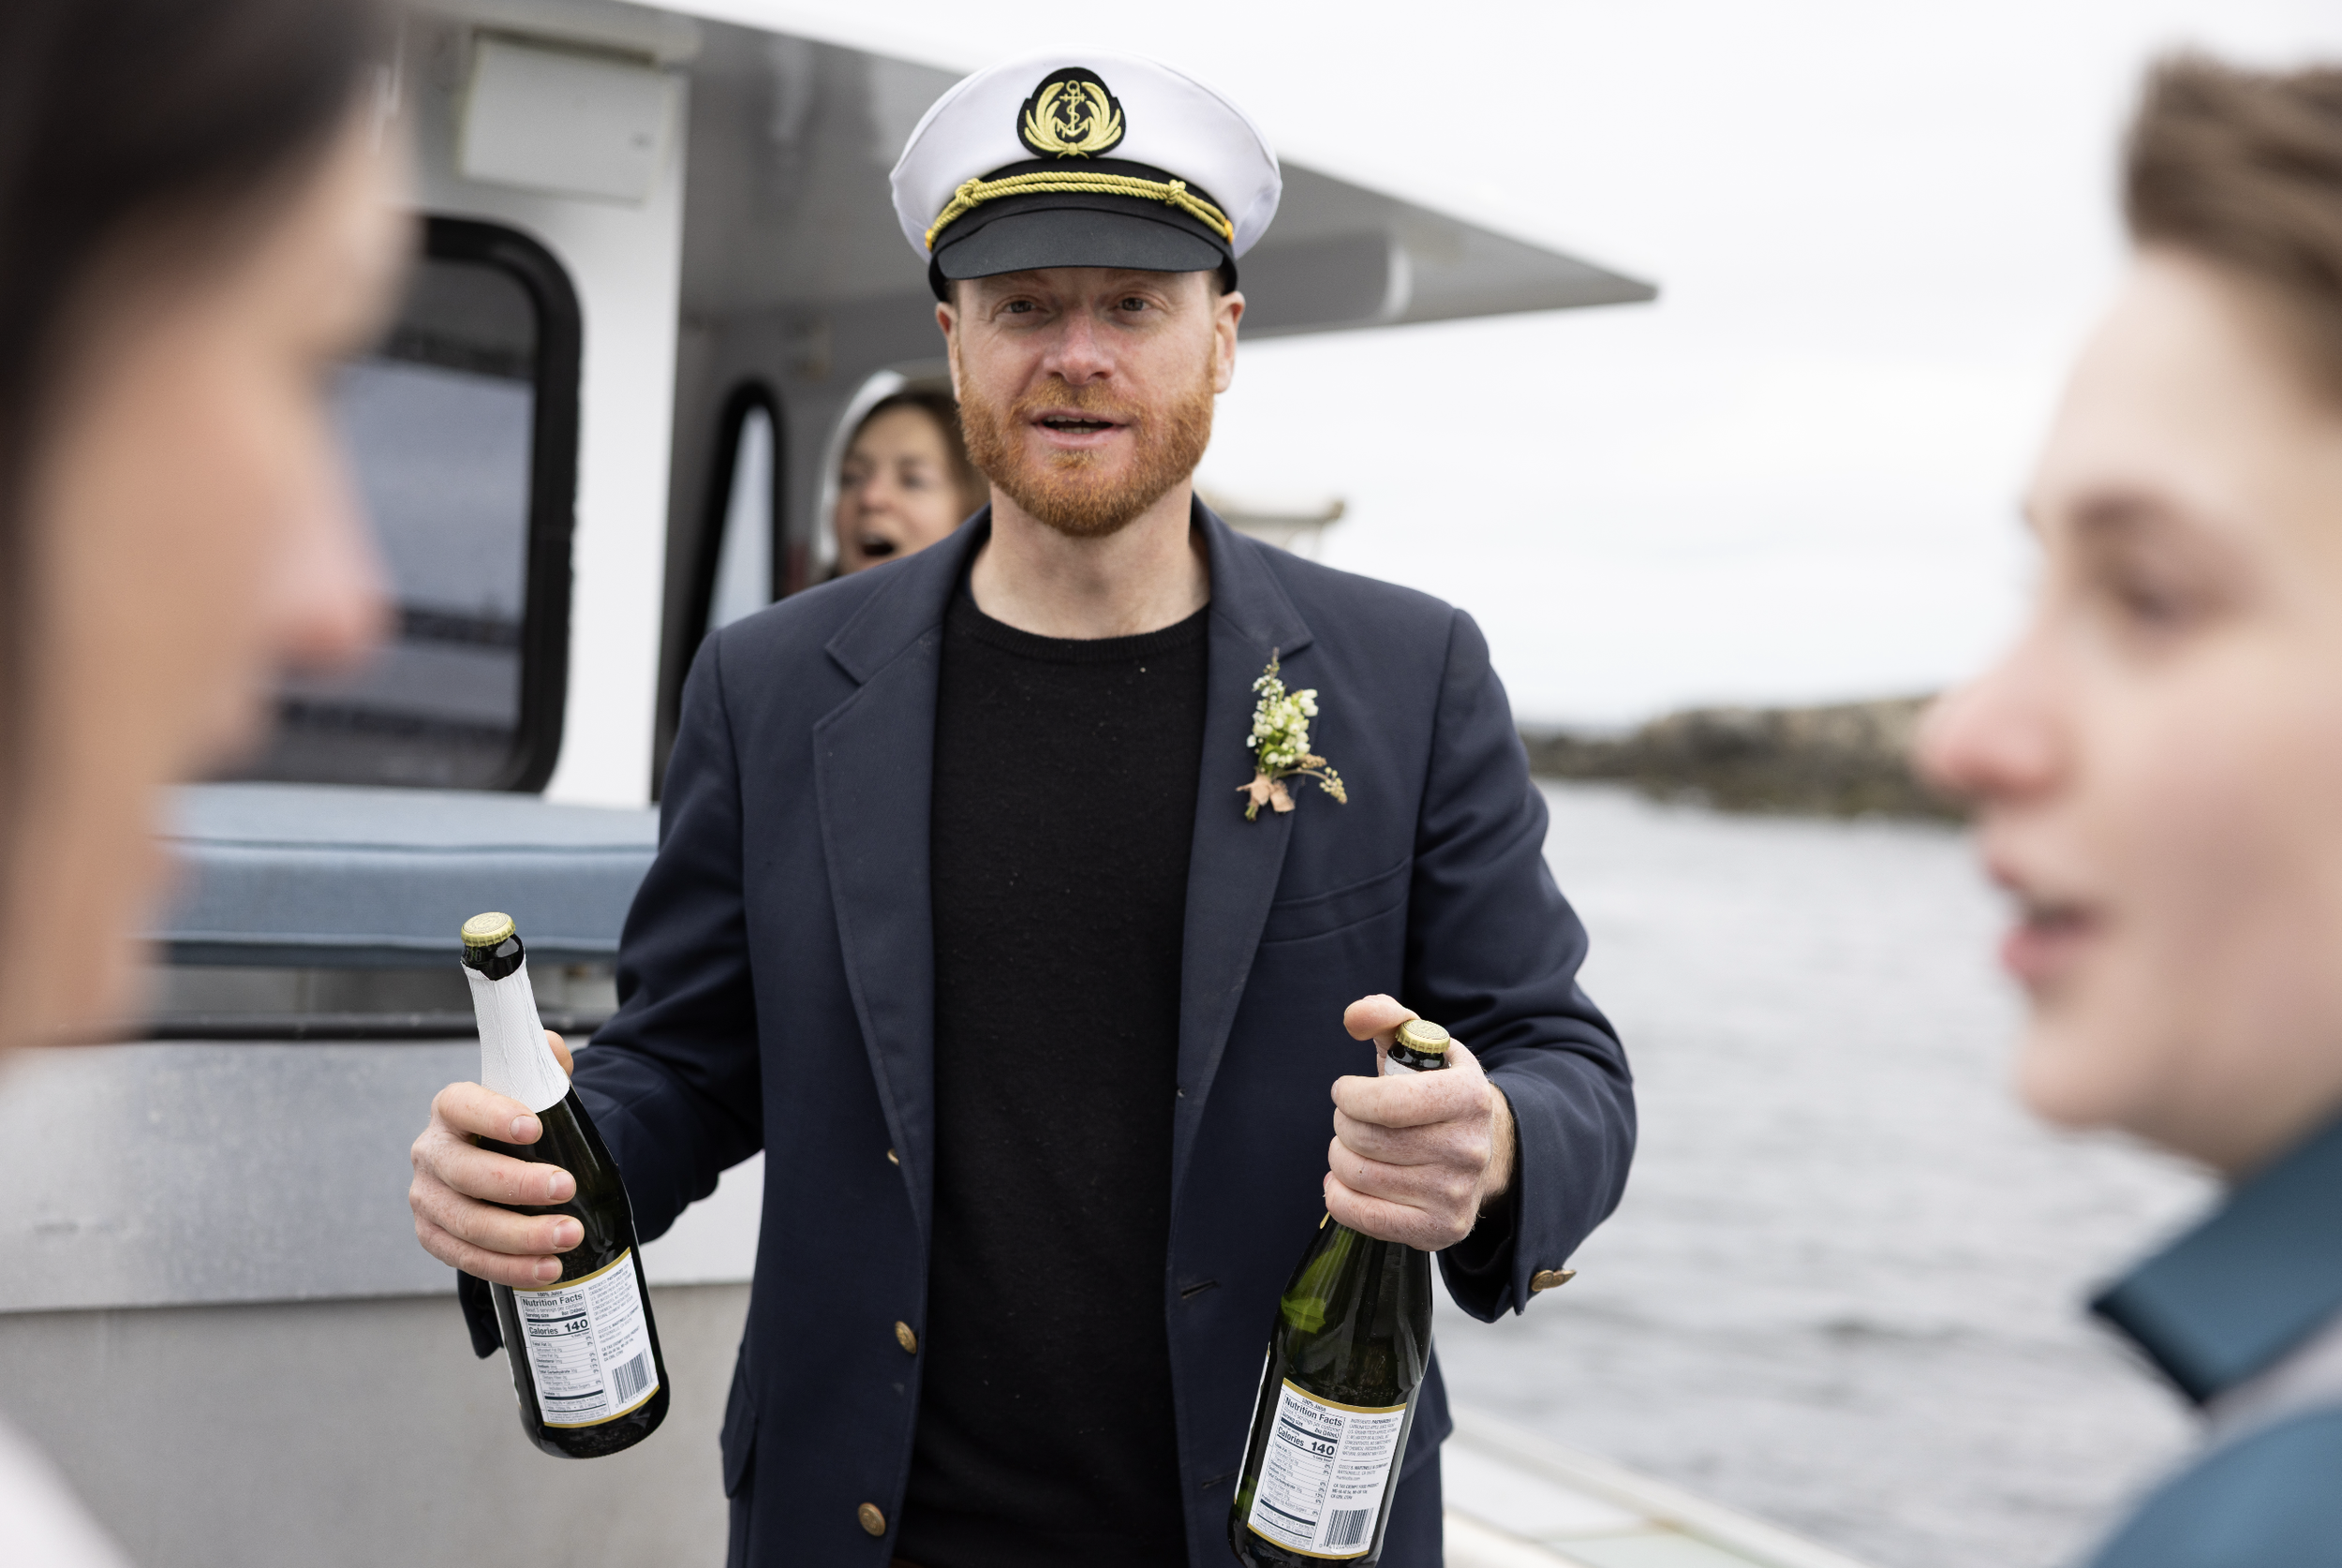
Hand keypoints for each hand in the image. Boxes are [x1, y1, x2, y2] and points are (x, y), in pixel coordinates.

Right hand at [409, 1031, 582, 1286]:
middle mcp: (432, 1152)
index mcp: (451, 1109)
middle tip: (566, 1188)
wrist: (505, 1164)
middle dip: (519, 1185)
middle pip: (466, 1172)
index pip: (460, 1104)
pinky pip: (466, 1259)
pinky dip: (508, 1267)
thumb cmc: (520, 1125)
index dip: (492, 1114)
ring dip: (520, 1236)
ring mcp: (428, 1198)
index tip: (532, 1126)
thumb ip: (544, 1065)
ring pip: (467, 1223)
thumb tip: (552, 1049)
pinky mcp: (434, 1235)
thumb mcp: (534, 1089)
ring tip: (568, 1235)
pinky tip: (546, 1268)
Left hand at [1325, 995, 1515, 1249]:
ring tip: (1354, 1145)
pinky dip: (1338, 1196)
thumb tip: (1355, 1018)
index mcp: (1469, 1097)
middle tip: (1351, 1118)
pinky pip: (1362, 1217)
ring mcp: (1456, 1194)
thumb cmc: (1437, 1091)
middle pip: (1366, 1139)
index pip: (1389, 1103)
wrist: (1484, 1147)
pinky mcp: (1440, 1230)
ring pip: (1359, 1175)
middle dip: (1344, 1122)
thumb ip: (1386, 1017)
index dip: (1351, 1095)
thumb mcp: (1420, 1046)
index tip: (1346, 1090)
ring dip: (1340, 1155)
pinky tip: (1345, 1180)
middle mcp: (1469, 1149)